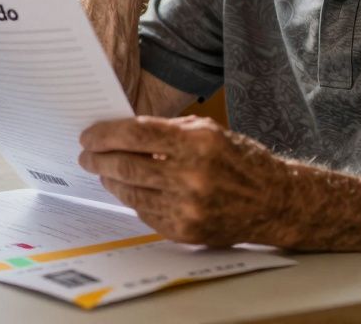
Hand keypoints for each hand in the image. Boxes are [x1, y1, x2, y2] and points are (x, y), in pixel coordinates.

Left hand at [79, 115, 294, 247]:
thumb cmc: (240, 160)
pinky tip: (128, 188)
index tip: (89, 135)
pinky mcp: (184, 230)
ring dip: (110, 179)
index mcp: (198, 142)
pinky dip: (132, 198)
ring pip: (130, 191)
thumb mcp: (209, 131)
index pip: (136, 133)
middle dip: (98, 158)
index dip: (105, 134)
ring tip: (102, 170)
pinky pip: (144, 212)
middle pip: (126, 164)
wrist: (274, 201)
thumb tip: (122, 131)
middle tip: (86, 154)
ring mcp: (187, 207)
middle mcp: (191, 176)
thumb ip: (167, 131)